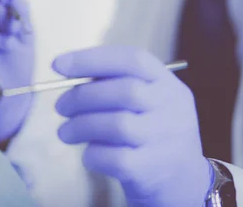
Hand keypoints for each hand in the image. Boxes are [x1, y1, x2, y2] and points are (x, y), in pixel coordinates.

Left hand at [53, 45, 212, 206]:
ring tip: (65, 132)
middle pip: (124, 91)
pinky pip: (114, 157)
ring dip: (80, 126)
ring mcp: (166, 139)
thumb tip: (68, 73)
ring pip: (117, 124)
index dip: (91, 59)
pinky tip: (87, 154)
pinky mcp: (152, 170)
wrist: (184, 183)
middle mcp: (172, 107)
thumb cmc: (151, 132)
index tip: (58, 65)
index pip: (132, 59)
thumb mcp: (147, 101)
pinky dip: (92, 154)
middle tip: (60, 106)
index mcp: (167, 83)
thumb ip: (115, 84)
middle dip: (81, 96)